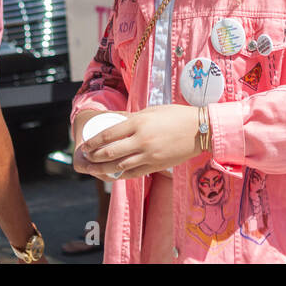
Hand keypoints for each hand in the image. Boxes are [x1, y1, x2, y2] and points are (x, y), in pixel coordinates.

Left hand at [78, 104, 201, 179]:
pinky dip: (120, 174)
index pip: (108, 135)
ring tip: (94, 168)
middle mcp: (142, 140)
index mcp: (139, 123)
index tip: (85, 145)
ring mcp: (149, 155)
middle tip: (86, 157)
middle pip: (110, 152)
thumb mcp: (151, 111)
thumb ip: (132, 118)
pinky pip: (133, 173)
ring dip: (103, 169)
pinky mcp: (156, 165)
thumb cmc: (176, 116)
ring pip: (119, 166)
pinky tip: (113, 174)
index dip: (93, 142)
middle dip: (94, 157)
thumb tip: (114, 122)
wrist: (199, 130)